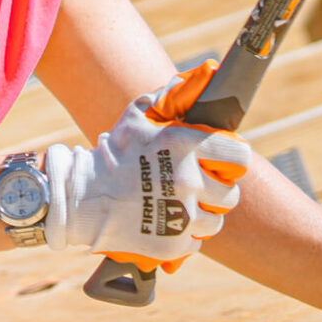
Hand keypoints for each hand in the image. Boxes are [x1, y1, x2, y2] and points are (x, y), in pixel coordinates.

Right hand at [50, 61, 250, 268]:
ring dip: (202, 215)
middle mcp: (189, 181)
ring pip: (215, 222)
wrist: (82, 199)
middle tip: (197, 188)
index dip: (233, 160)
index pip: (239, 157)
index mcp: (186, 147)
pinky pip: (196, 242)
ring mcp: (182, 216)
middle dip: (216, 191)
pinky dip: (184, 236)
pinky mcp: (174, 243)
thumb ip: (165, 98)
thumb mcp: (135, 119)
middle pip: (230, 194)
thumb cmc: (111, 155)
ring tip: (181, 208)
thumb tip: (193, 78)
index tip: (224, 163)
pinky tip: (167, 224)